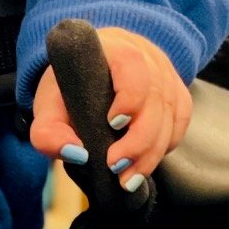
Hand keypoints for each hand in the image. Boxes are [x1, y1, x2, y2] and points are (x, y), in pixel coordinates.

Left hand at [29, 27, 191, 187]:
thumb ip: (47, 132)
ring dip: (151, 153)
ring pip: (172, 115)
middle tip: (115, 167)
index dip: (129, 95)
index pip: (132, 65)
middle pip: (156, 99)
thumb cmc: (71, 86)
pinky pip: (180, 121)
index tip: (112, 123)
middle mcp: (147, 58)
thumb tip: (76, 155)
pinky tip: (146, 162)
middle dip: (138, 140)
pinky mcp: (176, 92)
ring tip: (128, 179)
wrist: (91, 68)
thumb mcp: (48, 105)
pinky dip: (166, 145)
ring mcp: (166, 74)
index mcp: (113, 49)